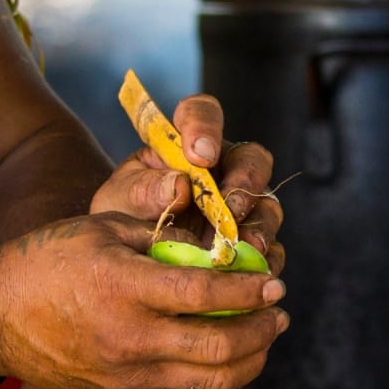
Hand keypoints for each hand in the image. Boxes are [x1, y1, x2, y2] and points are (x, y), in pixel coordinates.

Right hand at [0, 210, 287, 388]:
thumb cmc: (47, 260)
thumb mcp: (103, 227)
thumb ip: (160, 233)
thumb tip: (213, 242)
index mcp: (126, 287)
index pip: (207, 295)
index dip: (249, 289)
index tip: (272, 280)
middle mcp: (130, 337)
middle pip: (219, 347)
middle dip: (262, 329)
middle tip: (278, 309)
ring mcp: (126, 372)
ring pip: (209, 381)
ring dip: (249, 359)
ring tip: (264, 335)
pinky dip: (215, 377)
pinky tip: (227, 356)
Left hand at [93, 92, 288, 272]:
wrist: (125, 260)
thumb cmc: (123, 216)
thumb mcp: (119, 200)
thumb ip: (142, 189)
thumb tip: (178, 185)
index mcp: (187, 142)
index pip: (202, 114)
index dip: (205, 127)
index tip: (199, 155)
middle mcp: (223, 168)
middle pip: (252, 159)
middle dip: (245, 181)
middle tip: (230, 206)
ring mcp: (243, 206)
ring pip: (267, 205)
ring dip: (259, 225)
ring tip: (243, 246)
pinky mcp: (250, 242)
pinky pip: (270, 249)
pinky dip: (263, 261)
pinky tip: (248, 274)